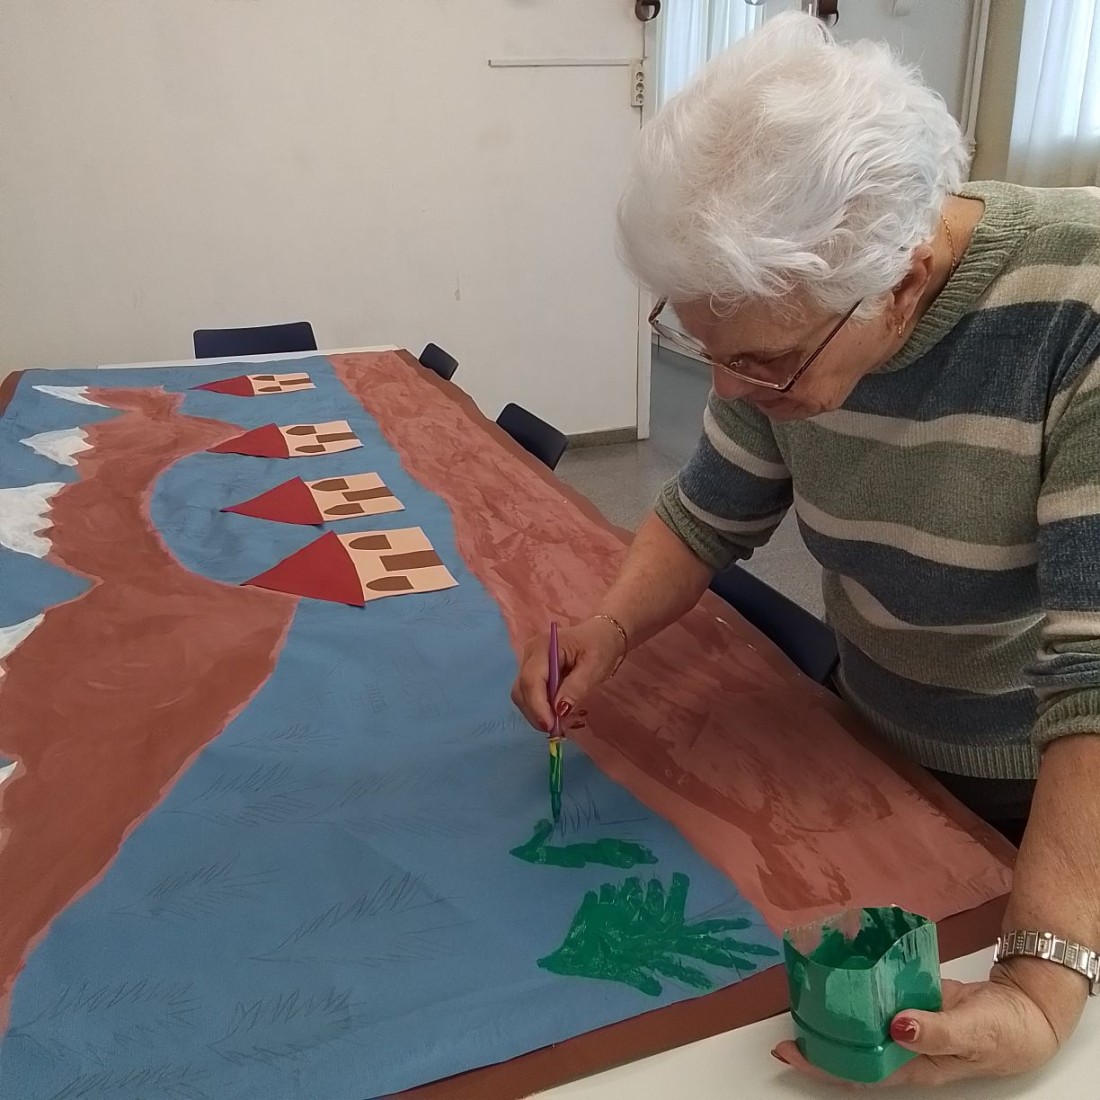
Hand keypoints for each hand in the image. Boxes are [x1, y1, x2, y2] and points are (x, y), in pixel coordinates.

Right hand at [511, 617, 626, 731]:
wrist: (602, 635)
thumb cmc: (600, 646)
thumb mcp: (594, 667)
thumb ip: (576, 687)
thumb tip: (560, 710)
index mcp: (543, 647)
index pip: (531, 679)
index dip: (538, 705)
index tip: (551, 726)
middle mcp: (530, 654)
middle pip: (522, 690)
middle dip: (539, 713)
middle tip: (562, 729)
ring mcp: (529, 664)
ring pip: (524, 697)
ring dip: (541, 714)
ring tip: (567, 722)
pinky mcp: (534, 674)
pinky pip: (532, 696)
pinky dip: (544, 710)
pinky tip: (563, 715)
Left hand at [772, 960, 1085, 1086]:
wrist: (1028, 1010)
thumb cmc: (1005, 1032)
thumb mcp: (973, 1033)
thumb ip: (935, 1031)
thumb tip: (896, 1027)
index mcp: (914, 1064)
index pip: (859, 1070)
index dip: (823, 1065)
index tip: (789, 1050)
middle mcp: (904, 1046)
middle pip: (852, 1047)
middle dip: (819, 1038)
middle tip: (786, 1016)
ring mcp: (906, 1022)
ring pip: (863, 1020)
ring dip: (837, 1010)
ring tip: (805, 990)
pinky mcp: (913, 998)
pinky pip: (881, 993)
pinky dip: (862, 984)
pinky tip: (843, 966)